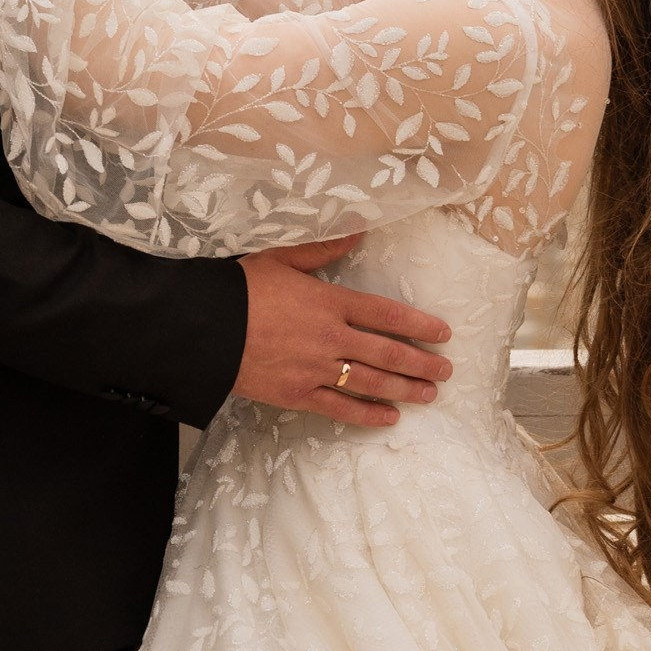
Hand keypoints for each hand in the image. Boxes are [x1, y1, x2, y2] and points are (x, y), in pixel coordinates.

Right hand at [236, 238, 451, 428]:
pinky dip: (367, 414)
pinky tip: (389, 418)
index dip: (419, 325)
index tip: (443, 333)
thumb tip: (358, 233)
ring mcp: (315, 369)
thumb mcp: (280, 258)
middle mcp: (330, 337)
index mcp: (329, 301)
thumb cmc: (239, 289)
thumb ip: (322, 249)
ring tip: (429, 395)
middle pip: (388, 353)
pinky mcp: (297, 394)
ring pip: (371, 382)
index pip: (386, 314)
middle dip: (421, 363)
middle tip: (447, 371)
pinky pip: (340, 408)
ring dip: (404, 390)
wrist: (203, 328)